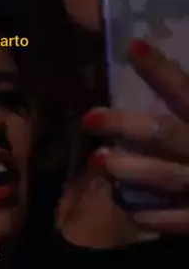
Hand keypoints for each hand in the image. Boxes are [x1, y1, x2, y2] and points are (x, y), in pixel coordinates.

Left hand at [82, 39, 188, 233]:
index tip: (133, 48)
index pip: (186, 92)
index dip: (161, 70)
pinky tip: (125, 203)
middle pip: (165, 134)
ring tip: (96, 161)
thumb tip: (151, 54)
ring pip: (165, 177)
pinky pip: (176, 221)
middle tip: (89, 118)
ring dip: (128, 170)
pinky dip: (150, 214)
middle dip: (125, 126)